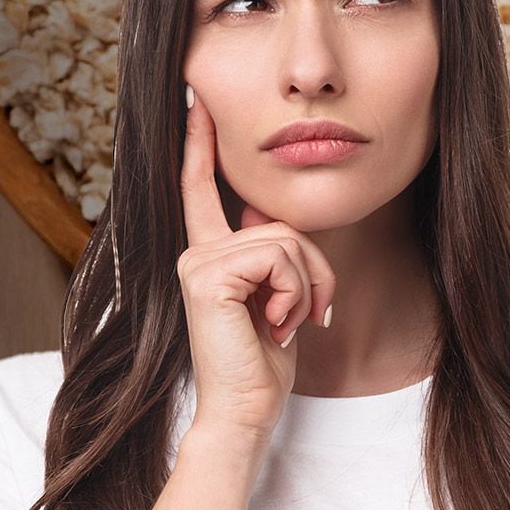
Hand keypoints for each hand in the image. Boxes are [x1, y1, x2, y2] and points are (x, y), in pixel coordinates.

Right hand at [176, 85, 336, 442]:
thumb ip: (274, 256)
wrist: (246, 408)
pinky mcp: (206, 275)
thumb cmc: (264, 361)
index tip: (196, 102)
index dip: (200, 144)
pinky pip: (279, 257)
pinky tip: (272, 324)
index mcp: (210, 253)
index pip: (202, 188)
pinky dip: (294, 293)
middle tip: (307, 315)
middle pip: (282, 224)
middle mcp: (196, 251)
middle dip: (314, 271)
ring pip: (287, 241)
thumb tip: (275, 222)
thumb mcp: (277, 298)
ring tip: (283, 324)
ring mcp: (197, 261)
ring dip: (305, 288)